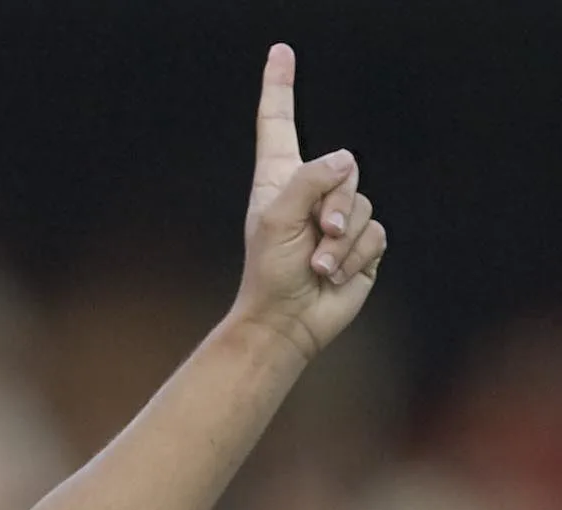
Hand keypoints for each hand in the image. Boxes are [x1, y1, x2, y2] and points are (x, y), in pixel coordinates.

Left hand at [231, 43, 386, 362]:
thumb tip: (344, 160)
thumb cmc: (269, 273)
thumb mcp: (277, 221)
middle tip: (316, 236)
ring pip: (363, 202)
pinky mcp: (361, 242)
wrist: (288, 321)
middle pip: (344, 167)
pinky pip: (376, 232)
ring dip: (342, 239)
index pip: (279, 124)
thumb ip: (308, 182)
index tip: (279, 53)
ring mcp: (339, 216)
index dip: (279, 88)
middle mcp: (311, 192)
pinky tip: (332, 274)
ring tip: (318, 263)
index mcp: (279, 180)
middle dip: (335, 204)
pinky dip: (355, 255)